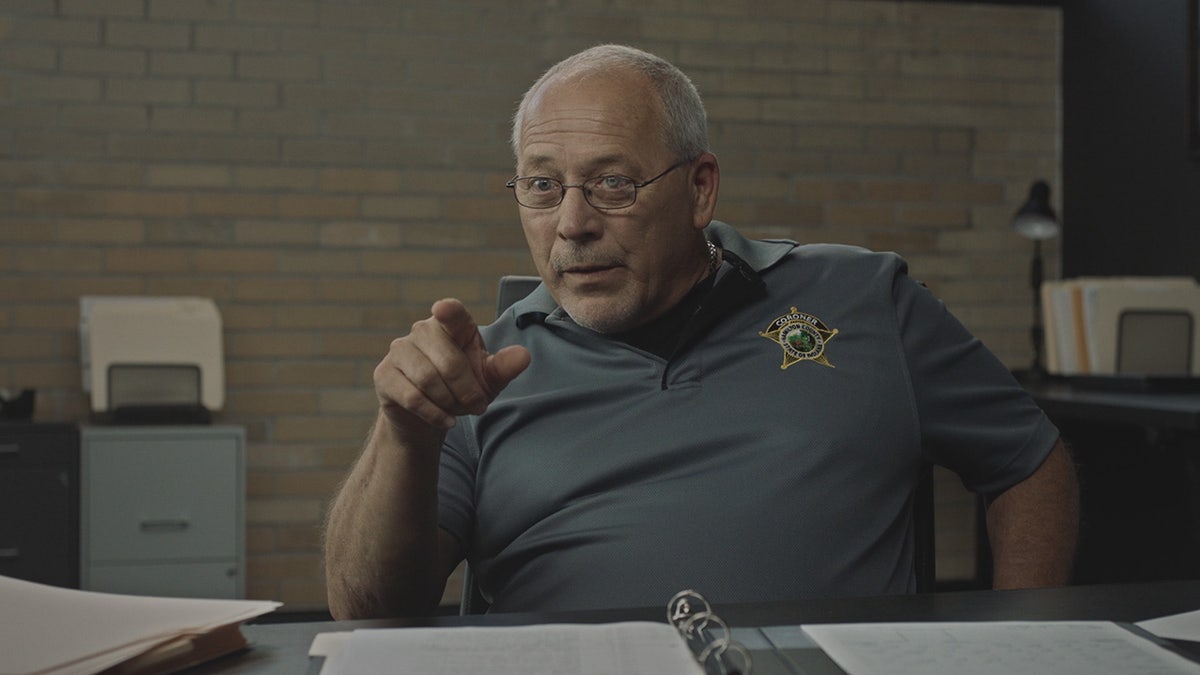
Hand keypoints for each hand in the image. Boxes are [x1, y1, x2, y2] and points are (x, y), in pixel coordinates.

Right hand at [375, 299, 530, 431]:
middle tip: (478, 405)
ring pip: (427, 379)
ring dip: (450, 402)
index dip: (448, 311)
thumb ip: (504, 367)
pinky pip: (411, 396)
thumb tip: (523, 356)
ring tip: (458, 410)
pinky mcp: (384, 374)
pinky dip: (434, 413)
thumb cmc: (462, 389)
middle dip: (467, 390)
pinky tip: (446, 420)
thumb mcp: (487, 380)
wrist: (429, 416)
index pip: (452, 313)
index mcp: (452, 326)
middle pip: (448, 361)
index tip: (442, 309)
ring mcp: (399, 350)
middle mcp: (422, 330)